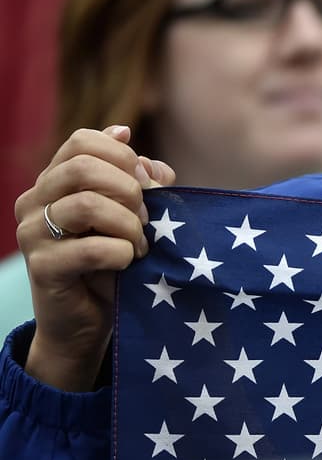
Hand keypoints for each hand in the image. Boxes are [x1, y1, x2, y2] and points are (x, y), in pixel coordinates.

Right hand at [13, 125, 173, 391]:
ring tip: (139, 243)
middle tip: (145, 218)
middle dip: (128, 189)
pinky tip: (129, 261)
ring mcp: (32, 234)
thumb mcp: (133, 214)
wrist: (91, 318)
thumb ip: (142, 184)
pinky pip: (91, 248)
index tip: (144, 183)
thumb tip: (150, 164)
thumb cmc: (115, 259)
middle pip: (83, 166)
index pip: (82, 140)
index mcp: (54, 181)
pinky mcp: (41, 268)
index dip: (122, 155)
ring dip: (128, 224)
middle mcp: (34, 201)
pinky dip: (122, 252)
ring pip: (86, 204)